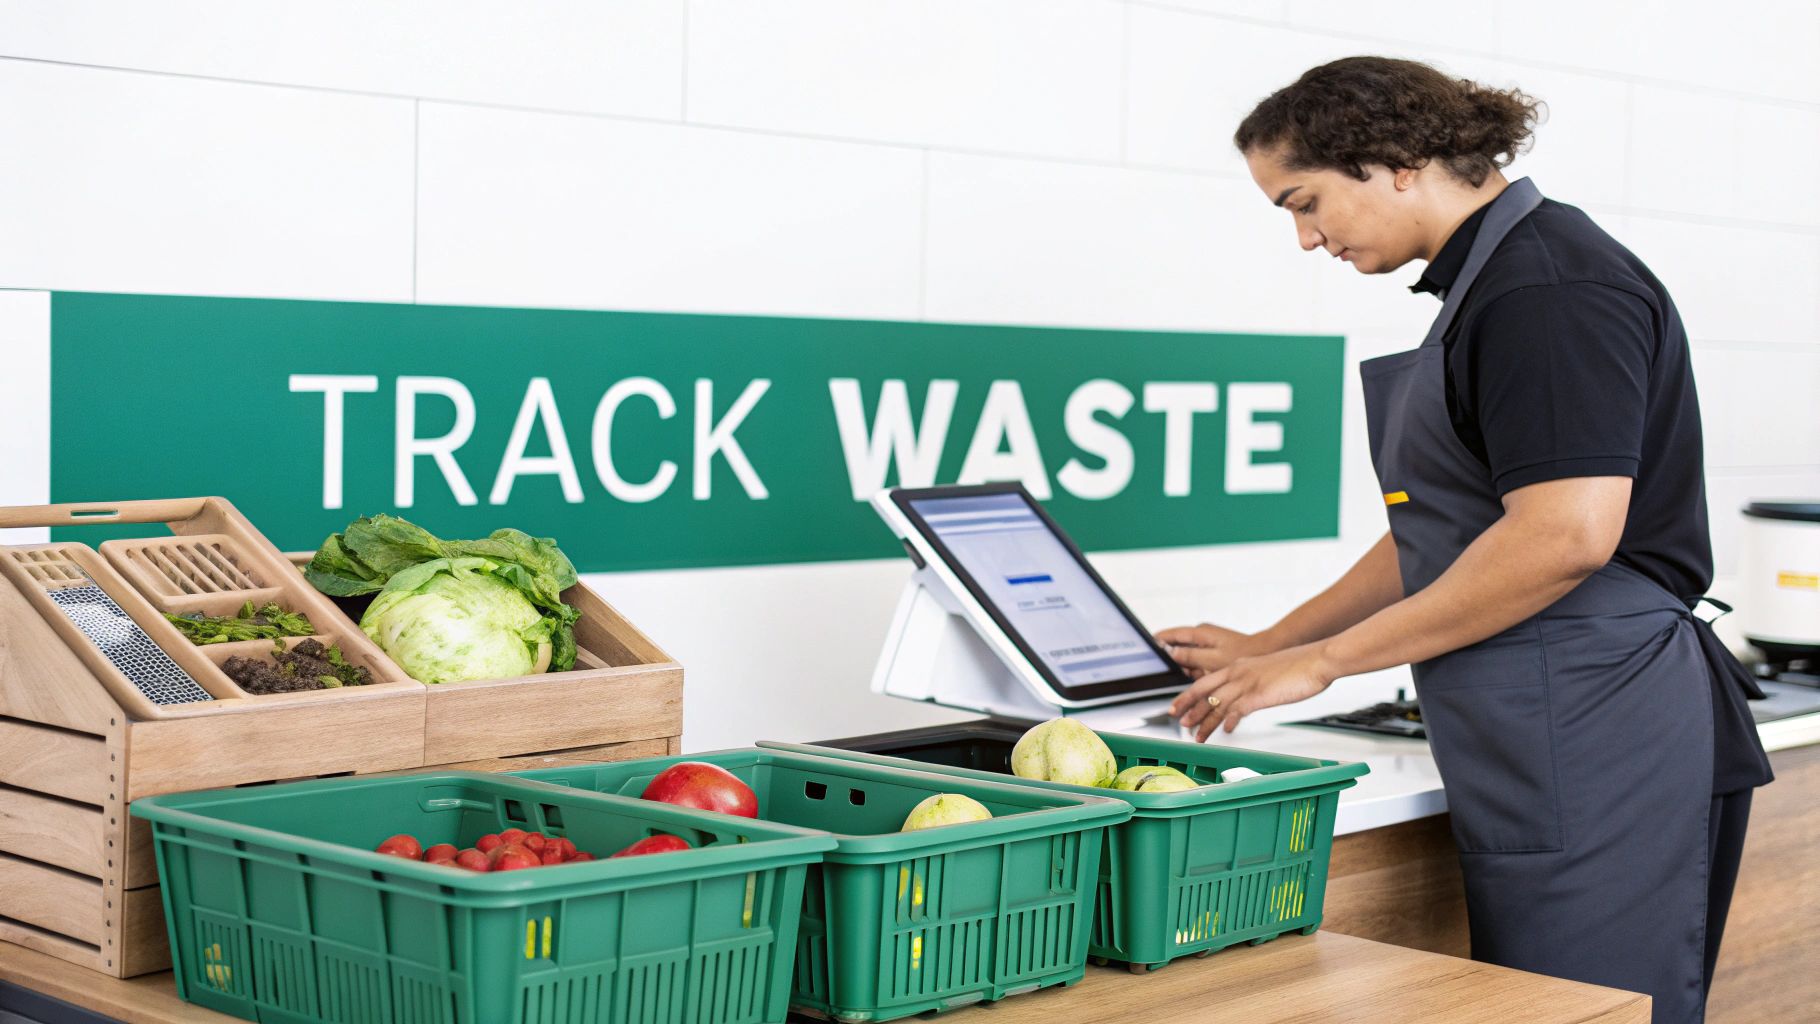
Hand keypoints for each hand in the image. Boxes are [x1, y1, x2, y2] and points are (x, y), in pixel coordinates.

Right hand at [1155, 623, 1279, 678]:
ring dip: (1189, 669)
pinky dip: (1199, 671)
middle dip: (1176, 662)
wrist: (1265, 654)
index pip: (1169, 634)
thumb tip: (1171, 652)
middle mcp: (1201, 636)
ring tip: (1199, 675)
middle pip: (1177, 648)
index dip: (1156, 643)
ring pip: (1188, 658)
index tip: (1146, 651)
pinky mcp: (1213, 652)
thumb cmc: (1242, 655)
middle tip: (1179, 672)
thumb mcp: (1212, 660)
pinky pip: (1199, 662)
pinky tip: (1205, 678)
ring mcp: (1207, 644)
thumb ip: (1189, 656)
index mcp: (1199, 633)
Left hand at [1168, 643, 1337, 740]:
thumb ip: (1252, 684)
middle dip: (1188, 707)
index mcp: (1239, 666)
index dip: (1188, 695)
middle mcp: (1238, 673)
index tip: (1178, 706)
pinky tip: (1225, 731)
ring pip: (1216, 704)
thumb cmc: (1298, 666)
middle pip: (1203, 691)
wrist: (1318, 659)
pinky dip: (1228, 721)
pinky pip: (1238, 709)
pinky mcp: (1260, 694)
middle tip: (1178, 721)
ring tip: (1197, 736)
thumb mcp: (1266, 672)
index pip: (1205, 681)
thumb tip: (1245, 699)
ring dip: (1205, 722)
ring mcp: (1248, 683)